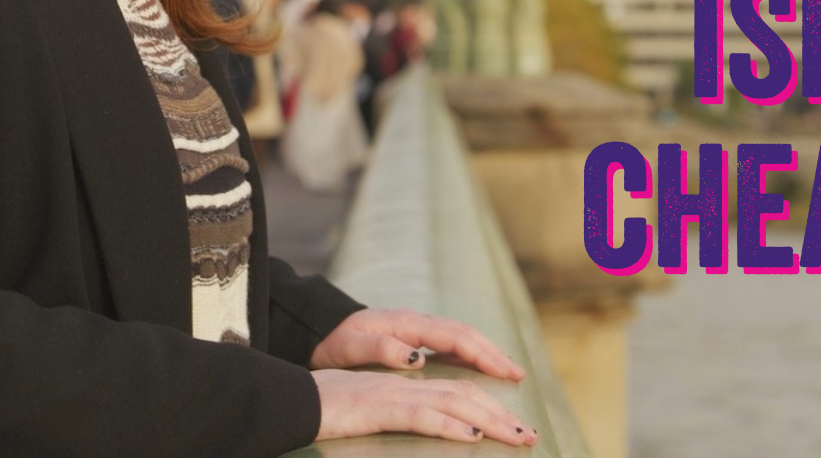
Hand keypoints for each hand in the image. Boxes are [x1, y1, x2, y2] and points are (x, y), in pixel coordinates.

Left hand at [310, 307, 526, 381]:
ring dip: (486, 351)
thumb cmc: (334, 340)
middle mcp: (417, 321)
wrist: (320, 327)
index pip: (454, 337)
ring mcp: (417, 327)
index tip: (504, 370)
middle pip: (465, 334)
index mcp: (407, 323)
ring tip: (509, 370)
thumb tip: (415, 357)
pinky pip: (450, 342)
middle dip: (494, 353)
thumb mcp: (352, 346)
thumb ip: (382, 348)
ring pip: (461, 336)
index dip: (482, 353)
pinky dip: (470, 352)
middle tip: (519, 374)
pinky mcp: (414, 335)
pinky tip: (479, 365)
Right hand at [313, 369, 537, 445]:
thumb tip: (434, 424)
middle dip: (501, 414)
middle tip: (529, 435)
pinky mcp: (378, 409)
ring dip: (489, 420)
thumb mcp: (369, 411)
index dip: (488, 401)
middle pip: (464, 392)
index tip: (513, 422)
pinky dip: (448, 424)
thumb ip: (400, 413)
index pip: (456, 387)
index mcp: (405, 383)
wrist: (290, 398)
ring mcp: (393, 394)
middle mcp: (405, 383)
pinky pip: (420, 415)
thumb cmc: (326, 408)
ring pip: (452, 401)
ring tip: (515, 437)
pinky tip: (469, 434)